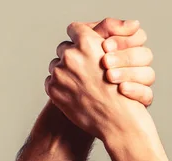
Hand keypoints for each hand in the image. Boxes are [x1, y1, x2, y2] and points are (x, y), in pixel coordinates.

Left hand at [45, 21, 152, 139]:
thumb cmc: (121, 90)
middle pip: (63, 48)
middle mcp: (71, 55)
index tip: (81, 45)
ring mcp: (60, 73)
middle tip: (83, 70)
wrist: (117, 120)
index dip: (78, 36)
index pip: (74, 29)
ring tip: (80, 84)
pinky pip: (50, 81)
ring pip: (55, 65)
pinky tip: (74, 93)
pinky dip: (59, 86)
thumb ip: (96, 45)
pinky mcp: (53, 88)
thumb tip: (83, 38)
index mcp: (87, 43)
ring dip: (64, 72)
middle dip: (71, 57)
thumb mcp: (116, 59)